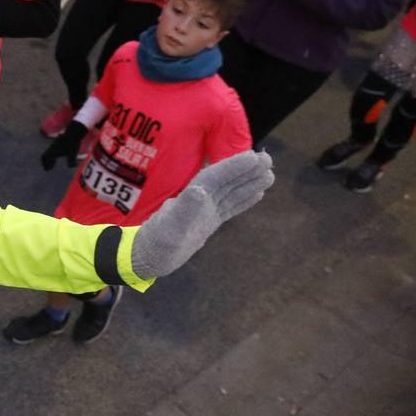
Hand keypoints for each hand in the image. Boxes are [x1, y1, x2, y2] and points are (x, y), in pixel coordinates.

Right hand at [41, 120, 87, 170]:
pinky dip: (51, 155)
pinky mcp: (56, 143)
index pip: (46, 158)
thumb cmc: (72, 144)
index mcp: (54, 151)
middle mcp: (52, 148)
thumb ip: (71, 161)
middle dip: (45, 163)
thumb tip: (70, 167)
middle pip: (44, 156)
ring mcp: (53, 145)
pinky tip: (56, 157)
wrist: (73, 133)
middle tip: (48, 169)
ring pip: (47, 153)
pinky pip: (50, 150)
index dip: (46, 165)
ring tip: (53, 164)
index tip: (48, 170)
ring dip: (48, 159)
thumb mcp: (72, 154)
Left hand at [130, 151, 274, 279]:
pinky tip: (258, 193)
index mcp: (191, 198)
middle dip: (245, 170)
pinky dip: (243, 200)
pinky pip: (229, 207)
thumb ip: (184, 210)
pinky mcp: (206, 222)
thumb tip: (199, 190)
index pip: (214, 177)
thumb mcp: (170, 229)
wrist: (146, 259)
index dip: (233, 166)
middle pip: (225, 181)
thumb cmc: (155, 245)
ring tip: (270, 173)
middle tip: (268, 159)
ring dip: (248, 182)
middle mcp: (199, 200)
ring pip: (230, 193)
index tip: (253, 156)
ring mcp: (204, 211)